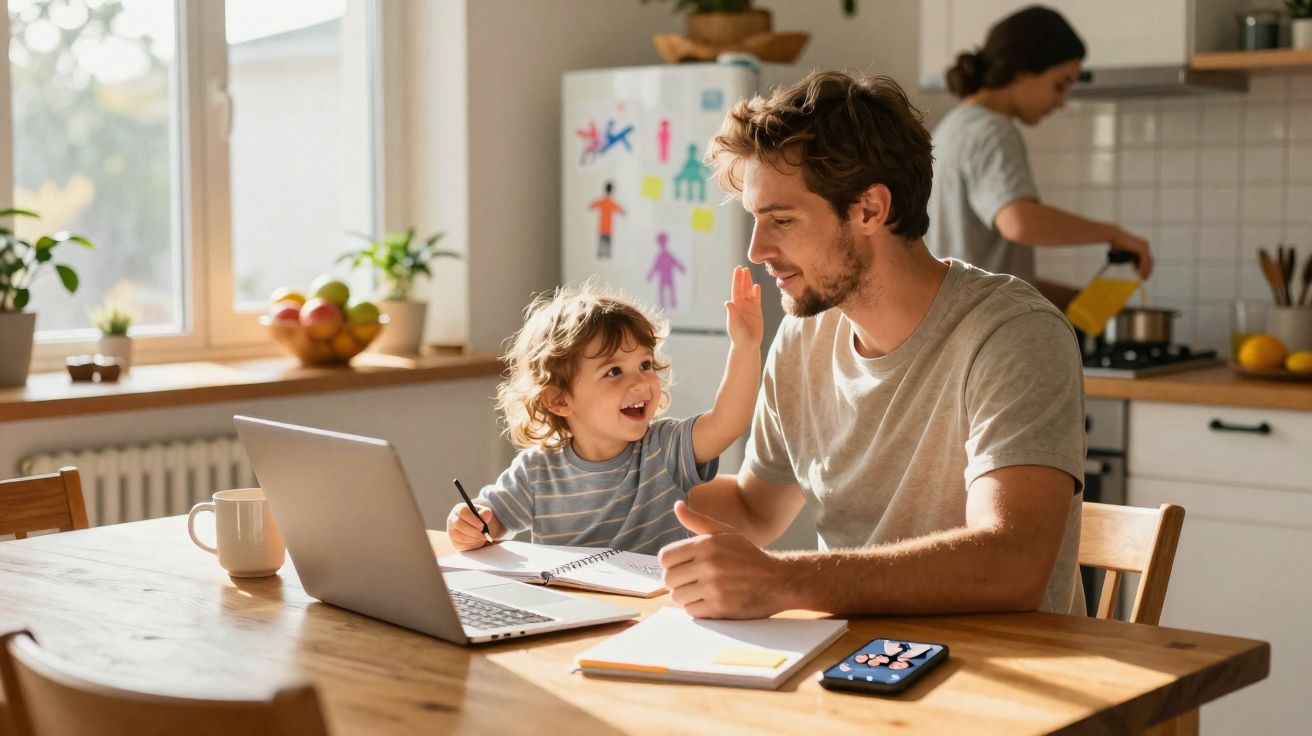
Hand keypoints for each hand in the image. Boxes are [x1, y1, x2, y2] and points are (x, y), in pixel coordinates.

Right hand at [445, 502, 499, 550]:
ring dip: (473, 538)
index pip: (462, 511)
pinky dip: (471, 544)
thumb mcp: (483, 513)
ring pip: (459, 536)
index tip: (482, 525)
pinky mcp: (453, 541)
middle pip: (458, 524)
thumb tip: (486, 513)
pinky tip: (476, 541)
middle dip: (473, 531)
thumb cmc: (478, 518)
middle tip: (483, 534)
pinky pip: (460, 544)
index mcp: (459, 509)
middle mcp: (452, 519)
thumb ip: (485, 513)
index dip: (472, 519)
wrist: (474, 528)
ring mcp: (451, 531)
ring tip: (481, 537)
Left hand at [657, 500, 786, 618]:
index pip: (665, 558)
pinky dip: (698, 609)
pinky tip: (711, 601)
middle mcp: (708, 565)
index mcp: (706, 544)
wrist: (779, 580)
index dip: (671, 564)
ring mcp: (713, 587)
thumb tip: (677, 506)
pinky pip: (691, 611)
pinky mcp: (719, 608)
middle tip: (693, 581)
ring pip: (677, 597)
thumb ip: (698, 521)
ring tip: (702, 591)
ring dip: (687, 597)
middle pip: (668, 579)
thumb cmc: (749, 556)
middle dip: (678, 582)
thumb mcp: (725, 533)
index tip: (683, 567)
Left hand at [725, 266, 762, 348]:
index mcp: (734, 306)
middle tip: (742, 267)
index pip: (736, 290)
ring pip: (749, 291)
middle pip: (742, 288)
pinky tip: (756, 285)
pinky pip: (756, 299)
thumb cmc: (739, 336)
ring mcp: (749, 307)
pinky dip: (756, 292)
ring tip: (748, 271)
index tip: (737, 270)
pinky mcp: (757, 311)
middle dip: (742, 278)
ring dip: (748, 282)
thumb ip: (732, 313)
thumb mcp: (734, 324)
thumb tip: (727, 302)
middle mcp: (741, 305)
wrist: (747, 344)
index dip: (736, 280)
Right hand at [1109, 229, 1152, 279]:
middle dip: (1148, 270)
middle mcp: (1145, 245)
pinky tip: (1139, 273)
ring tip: (1142, 277)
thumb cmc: (1117, 244)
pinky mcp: (1142, 248)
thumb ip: (1132, 259)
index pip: (1147, 259)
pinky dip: (1143, 267)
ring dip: (1146, 270)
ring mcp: (1144, 246)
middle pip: (1150, 260)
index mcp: (1142, 246)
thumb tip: (1134, 268)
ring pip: (1148, 261)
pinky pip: (1144, 260)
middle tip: (1145, 278)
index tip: (1143, 275)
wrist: (1114, 236)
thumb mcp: (1126, 253)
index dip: (1146, 268)